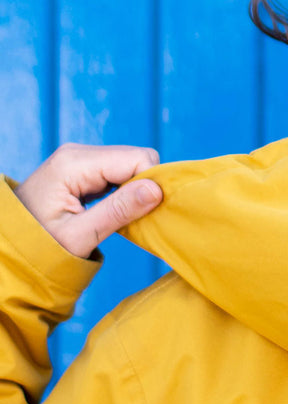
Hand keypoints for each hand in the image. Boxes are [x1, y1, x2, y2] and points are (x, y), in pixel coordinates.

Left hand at [13, 144, 162, 258]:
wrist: (5, 250)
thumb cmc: (36, 248)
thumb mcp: (79, 236)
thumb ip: (118, 211)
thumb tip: (157, 189)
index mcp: (73, 163)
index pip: (137, 158)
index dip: (151, 184)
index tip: (149, 213)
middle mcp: (77, 152)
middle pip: (135, 158)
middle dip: (143, 186)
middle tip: (133, 218)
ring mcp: (78, 158)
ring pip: (129, 164)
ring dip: (133, 191)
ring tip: (118, 217)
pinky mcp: (81, 167)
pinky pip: (117, 171)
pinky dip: (123, 191)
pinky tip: (112, 211)